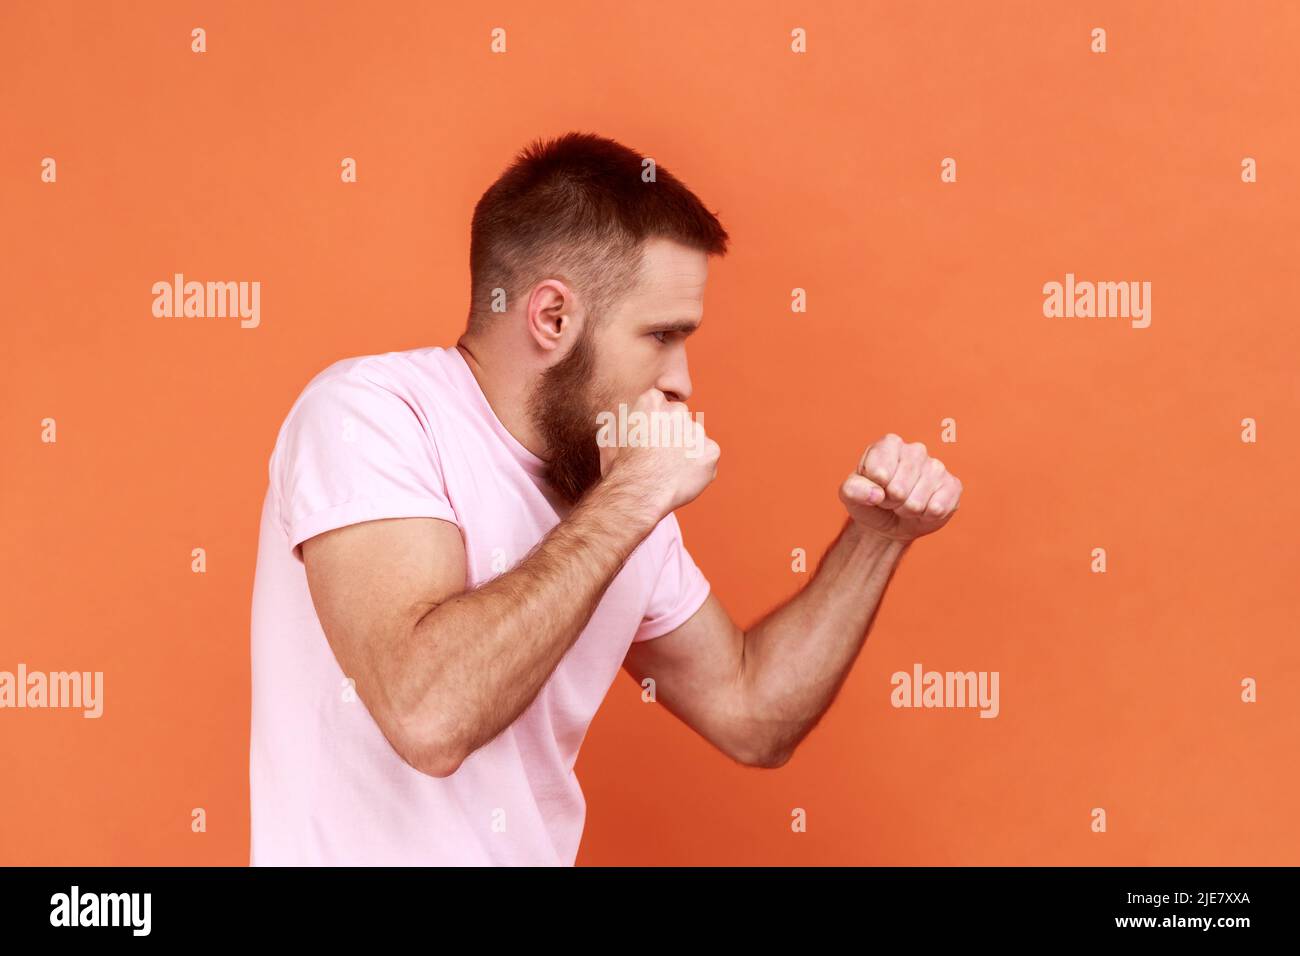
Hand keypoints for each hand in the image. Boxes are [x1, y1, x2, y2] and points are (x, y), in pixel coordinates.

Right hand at [598, 388, 719, 520]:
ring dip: (688, 451)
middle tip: (661, 458)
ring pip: (696, 439)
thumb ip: (621, 423)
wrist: (638, 493)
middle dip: (675, 435)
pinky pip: (707, 457)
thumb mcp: (610, 437)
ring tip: (670, 471)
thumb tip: (617, 421)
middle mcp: (678, 410)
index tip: (651, 440)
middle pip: (681, 420)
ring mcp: (697, 430)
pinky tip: (682, 477)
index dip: (657, 425)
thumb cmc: (620, 468)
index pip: (662, 405)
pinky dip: (699, 468)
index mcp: (652, 401)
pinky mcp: (711, 450)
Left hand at [838, 433, 961, 541]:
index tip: (875, 488)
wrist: (889, 521)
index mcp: (889, 444)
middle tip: (890, 500)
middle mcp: (916, 450)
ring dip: (907, 511)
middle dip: (891, 502)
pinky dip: (926, 516)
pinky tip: (923, 510)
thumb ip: (853, 490)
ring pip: (917, 502)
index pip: (880, 473)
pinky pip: (938, 508)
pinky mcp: (952, 486)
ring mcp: (936, 467)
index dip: (874, 489)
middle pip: (899, 489)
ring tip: (904, 505)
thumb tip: (876, 493)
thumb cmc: (869, 501)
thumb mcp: (850, 495)